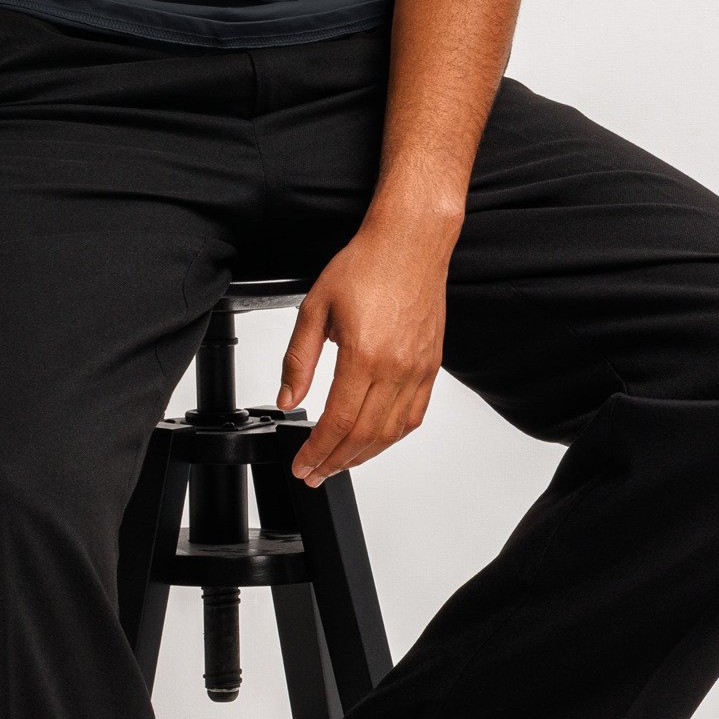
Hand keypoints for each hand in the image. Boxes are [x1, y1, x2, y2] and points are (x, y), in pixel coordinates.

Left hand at [278, 217, 452, 485]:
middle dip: (335, 462)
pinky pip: (414, 416)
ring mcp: (418, 370)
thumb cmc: (366, 265)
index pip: (338, 421)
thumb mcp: (315, 307)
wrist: (410, 244)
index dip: (317, 451)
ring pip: (391, 433)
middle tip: (314, 475)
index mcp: (364, 354)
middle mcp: (396, 368)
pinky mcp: (431, 366)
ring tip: (339, 463)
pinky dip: (392, 437)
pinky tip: (375, 442)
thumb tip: (287, 399)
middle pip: (364, 436)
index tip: (301, 465)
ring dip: (363, 456)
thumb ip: (298, 359)